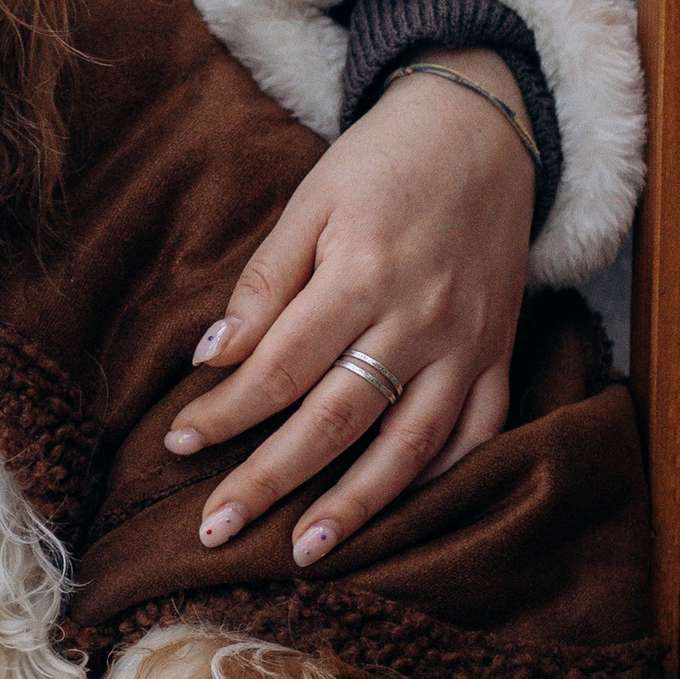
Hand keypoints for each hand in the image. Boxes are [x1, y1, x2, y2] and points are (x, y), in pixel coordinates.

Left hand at [163, 50, 535, 567]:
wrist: (482, 128)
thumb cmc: (381, 161)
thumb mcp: (310, 200)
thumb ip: (265, 282)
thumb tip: (213, 357)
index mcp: (361, 273)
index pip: (280, 367)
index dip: (226, 411)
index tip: (178, 442)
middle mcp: (419, 319)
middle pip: (335, 419)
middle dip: (270, 480)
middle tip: (214, 528)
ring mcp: (467, 343)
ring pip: (410, 445)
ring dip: (357, 504)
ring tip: (306, 550)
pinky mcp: (501, 353)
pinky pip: (478, 432)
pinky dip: (442, 478)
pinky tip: (397, 508)